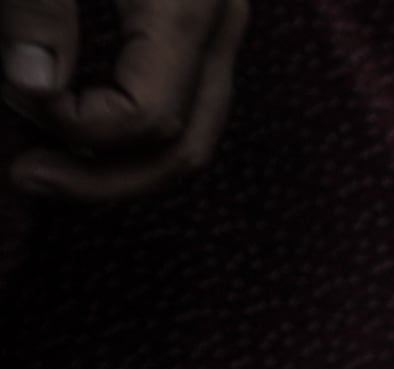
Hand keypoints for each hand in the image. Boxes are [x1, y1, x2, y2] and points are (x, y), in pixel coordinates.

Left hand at [4, 0, 241, 198]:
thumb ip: (36, 9)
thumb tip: (35, 88)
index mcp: (189, 6)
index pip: (152, 115)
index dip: (77, 125)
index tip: (13, 91)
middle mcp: (222, 25)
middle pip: (186, 145)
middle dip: (104, 176)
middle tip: (26, 173)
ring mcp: (221, 28)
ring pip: (192, 134)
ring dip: (120, 158)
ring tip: (50, 157)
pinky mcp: (203, 25)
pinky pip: (184, 102)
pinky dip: (131, 125)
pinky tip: (77, 115)